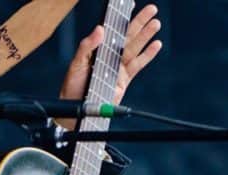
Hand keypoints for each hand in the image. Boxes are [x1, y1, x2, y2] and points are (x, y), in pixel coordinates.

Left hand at [55, 4, 162, 129]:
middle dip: (139, 22)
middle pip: (127, 36)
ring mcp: (118, 68)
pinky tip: (156, 44)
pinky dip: (147, 55)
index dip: (121, 18)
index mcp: (98, 50)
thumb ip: (87, 47)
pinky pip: (138, 65)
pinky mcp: (124, 80)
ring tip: (156, 23)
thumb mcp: (76, 65)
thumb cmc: (72, 87)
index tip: (129, 5)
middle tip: (152, 9)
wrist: (75, 111)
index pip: (112, 30)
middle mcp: (109, 56)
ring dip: (146, 36)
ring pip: (134, 48)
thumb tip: (100, 29)